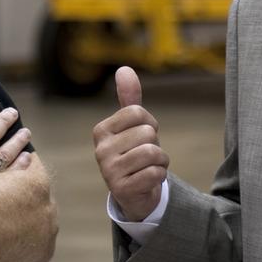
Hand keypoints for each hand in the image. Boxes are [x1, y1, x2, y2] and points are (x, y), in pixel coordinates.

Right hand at [93, 67, 168, 221]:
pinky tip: (149, 180)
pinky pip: (154, 173)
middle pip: (147, 133)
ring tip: (149, 167)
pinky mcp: (122, 190)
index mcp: (102, 131)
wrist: (135, 193)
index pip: (138, 113)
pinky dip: (159, 176)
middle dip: (156, 144)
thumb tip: (124, 68)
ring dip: (160, 161)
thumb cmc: (134, 153)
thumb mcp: (132, 125)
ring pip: (152, 153)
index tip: (143, 136)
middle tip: (145, 156)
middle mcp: (101, 150)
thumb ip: (129, 98)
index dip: (150, 123)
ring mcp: (109, 171)